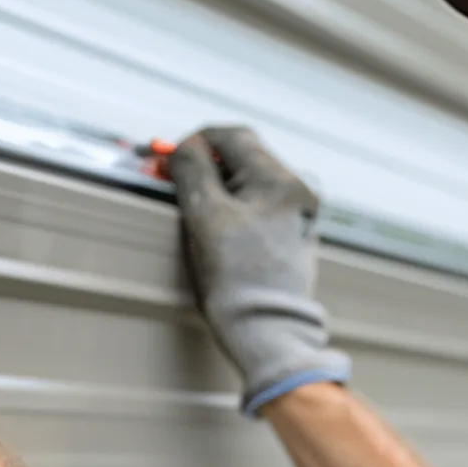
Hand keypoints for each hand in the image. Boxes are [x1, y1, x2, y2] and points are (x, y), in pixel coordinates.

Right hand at [169, 126, 349, 415]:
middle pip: (242, 157)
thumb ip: (193, 171)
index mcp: (280, 179)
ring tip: (193, 207)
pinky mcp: (292, 235)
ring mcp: (298, 214)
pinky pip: (258, 205)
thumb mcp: (205, 216)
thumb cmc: (238, 280)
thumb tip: (186, 147)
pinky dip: (234, 206)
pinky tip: (216, 227)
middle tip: (174, 180)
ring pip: (248, 182)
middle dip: (205, 165)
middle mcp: (297, 191)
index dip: (195, 142)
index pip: (231, 136)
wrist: (268, 331)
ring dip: (218, 186)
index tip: (169, 158)